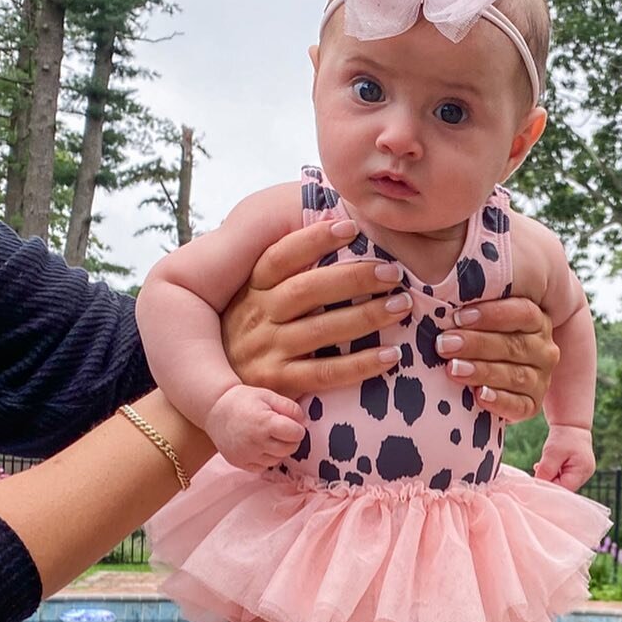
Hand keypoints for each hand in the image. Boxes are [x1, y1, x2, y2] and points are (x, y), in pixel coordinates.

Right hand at [205, 384, 305, 470]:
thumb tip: (305, 424)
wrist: (215, 409)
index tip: (291, 423)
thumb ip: (291, 408)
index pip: (296, 434)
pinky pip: (263, 467)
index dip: (298, 428)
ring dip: (278, 450)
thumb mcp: (269, 396)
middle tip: (282, 430)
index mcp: (265, 423)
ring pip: (277, 460)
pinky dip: (265, 458)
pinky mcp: (240, 463)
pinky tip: (259, 445)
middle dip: (291, 440)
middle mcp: (256, 442)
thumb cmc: (244, 400)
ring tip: (268, 436)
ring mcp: (247, 455)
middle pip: (289, 449)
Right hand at [221, 220, 411, 397]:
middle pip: (307, 290)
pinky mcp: (279, 384)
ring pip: (321, 330)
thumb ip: (283, 277)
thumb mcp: (253, 303)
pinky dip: (360, 364)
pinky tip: (391, 356)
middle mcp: (257, 318)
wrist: (221, 395)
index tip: (351, 226)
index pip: (280, 258)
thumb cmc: (250, 338)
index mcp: (251, 291)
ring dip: (365, 316)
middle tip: (393, 273)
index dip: (313, 239)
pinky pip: (325, 373)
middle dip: (353, 278)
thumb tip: (326, 229)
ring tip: (401, 305)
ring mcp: (267, 352)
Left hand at [439, 297, 559, 423]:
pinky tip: (479, 396)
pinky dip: (499, 401)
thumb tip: (441, 296)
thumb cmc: (477, 340)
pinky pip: (519, 406)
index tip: (457, 317)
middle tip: (443, 344)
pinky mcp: (532, 406)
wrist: (484, 381)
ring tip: (453, 369)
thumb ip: (470, 311)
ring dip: (482, 372)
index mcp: (537, 322)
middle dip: (477, 344)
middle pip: (514, 345)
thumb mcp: (478, 322)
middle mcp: (544, 350)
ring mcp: (540, 380)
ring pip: (515, 375)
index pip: (523, 313)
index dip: (492, 314)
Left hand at [534, 424, 595, 490]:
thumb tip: (537, 485)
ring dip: (551, 477)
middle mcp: (585, 475)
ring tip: (544, 464)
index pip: (564, 488)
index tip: (536, 479)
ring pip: (563, 483)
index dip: (549, 486)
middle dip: (550, 481)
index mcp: (582, 470)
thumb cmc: (563, 437)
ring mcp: (583, 474)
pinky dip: (554, 474)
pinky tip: (548, 466)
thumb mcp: (551, 453)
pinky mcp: (577, 472)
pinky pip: (564, 478)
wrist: (572, 425)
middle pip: (564, 488)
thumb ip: (545, 471)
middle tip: (538, 471)